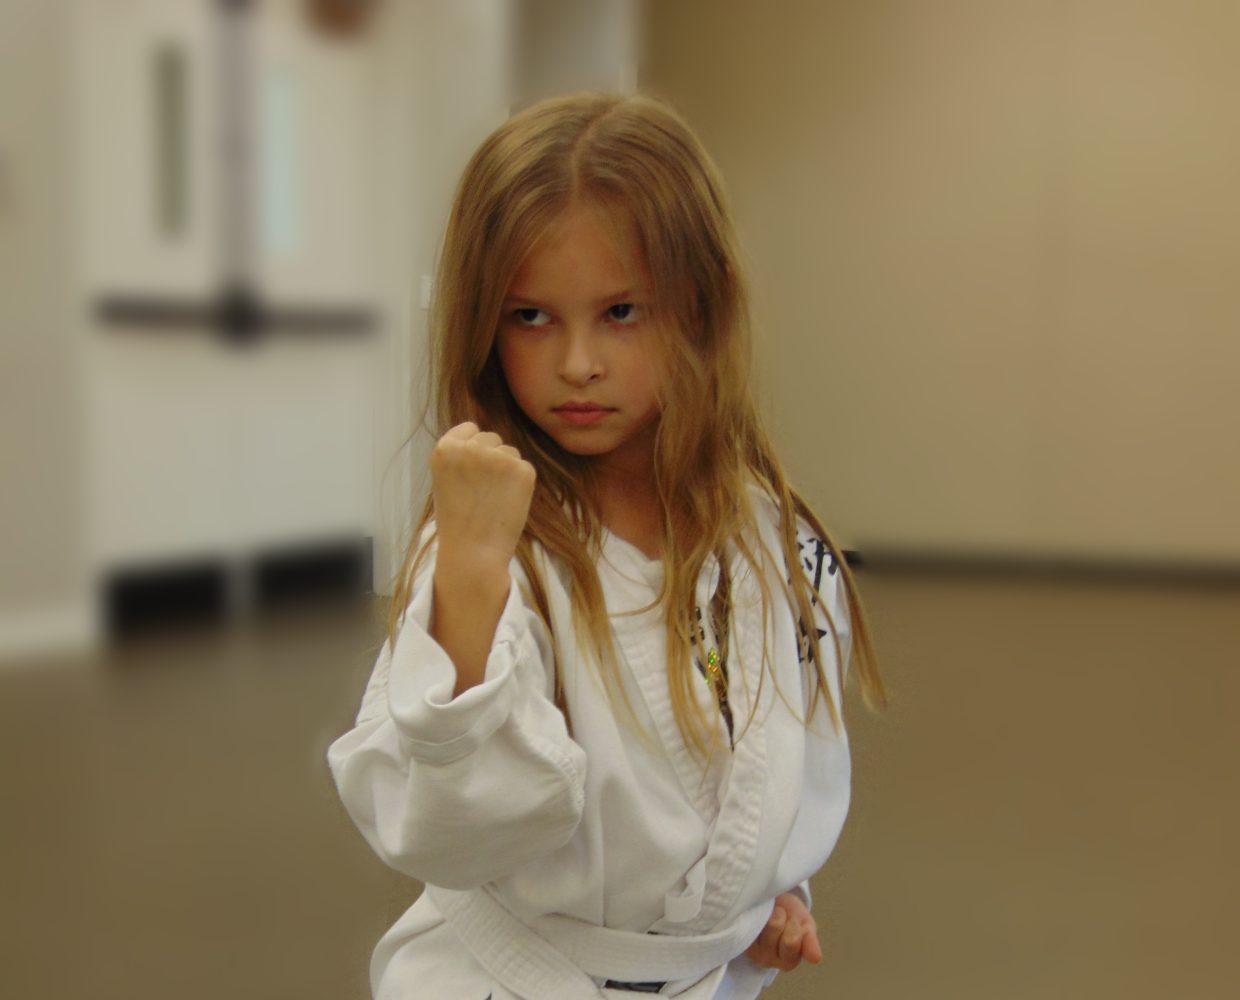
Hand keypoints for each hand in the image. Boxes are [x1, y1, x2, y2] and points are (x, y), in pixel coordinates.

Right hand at [430, 421, 535, 569]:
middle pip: (491, 438)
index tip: (471, 472)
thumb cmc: (457, 520)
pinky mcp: (523, 470)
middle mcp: (471, 447)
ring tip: (493, 498)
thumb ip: (461, 457)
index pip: (470, 428)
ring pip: (510, 452)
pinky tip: (507, 502)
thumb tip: (483, 440)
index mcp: (445, 448)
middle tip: (482, 490)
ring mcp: (498, 457)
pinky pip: (524, 467)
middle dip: (491, 458)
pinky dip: (520, 483)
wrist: (473, 551)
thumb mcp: (446, 479)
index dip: (472, 449)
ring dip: (506, 469)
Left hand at [743, 892, 821, 971]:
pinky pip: (750, 924)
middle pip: (775, 928)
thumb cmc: (788, 913)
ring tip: (767, 914)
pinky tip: (756, 915)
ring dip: (768, 913)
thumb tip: (816, 958)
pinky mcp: (739, 941)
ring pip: (763, 925)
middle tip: (778, 915)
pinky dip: (755, 913)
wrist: (768, 900)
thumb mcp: (804, 923)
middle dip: (780, 916)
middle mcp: (770, 960)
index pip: (792, 940)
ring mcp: (753, 952)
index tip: (792, 921)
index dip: (793, 924)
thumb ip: (809, 940)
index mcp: (789, 959)